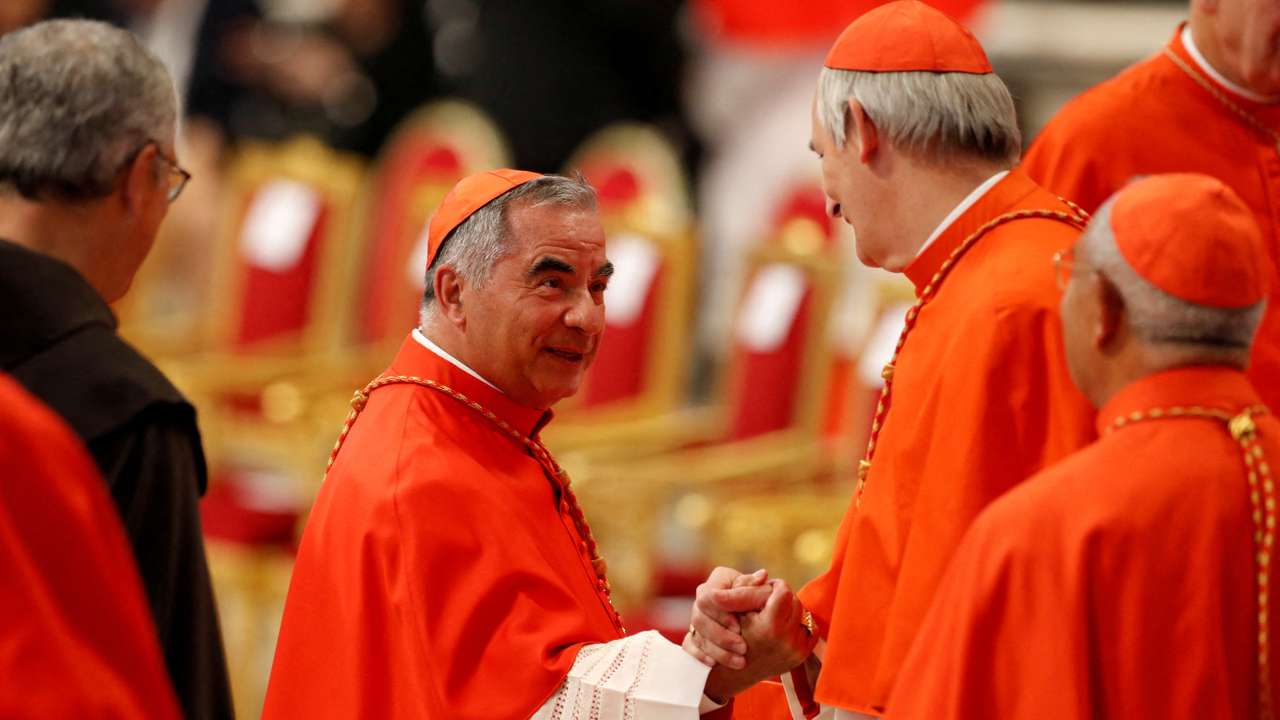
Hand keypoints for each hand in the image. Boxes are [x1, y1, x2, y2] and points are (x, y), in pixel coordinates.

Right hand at [684, 567, 770, 668]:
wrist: (757, 623)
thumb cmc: (761, 603)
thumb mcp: (762, 594)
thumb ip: (757, 588)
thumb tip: (762, 576)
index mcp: (719, 580)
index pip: (708, 596)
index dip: (721, 613)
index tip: (738, 626)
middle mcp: (704, 596)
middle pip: (699, 616)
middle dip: (720, 634)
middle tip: (742, 647)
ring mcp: (698, 616)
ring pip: (697, 633)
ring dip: (717, 649)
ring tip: (740, 661)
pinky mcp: (694, 635)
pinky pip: (689, 646)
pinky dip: (702, 655)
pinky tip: (716, 664)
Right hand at [703, 580, 815, 700]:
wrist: (736, 669)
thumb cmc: (731, 634)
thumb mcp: (733, 610)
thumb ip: (747, 589)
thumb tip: (764, 572)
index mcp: (770, 628)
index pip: (784, 590)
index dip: (773, 586)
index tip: (763, 590)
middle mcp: (787, 641)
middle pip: (795, 600)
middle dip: (782, 597)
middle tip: (767, 602)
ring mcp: (796, 650)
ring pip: (803, 613)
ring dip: (790, 609)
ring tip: (773, 613)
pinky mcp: (802, 655)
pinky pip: (810, 627)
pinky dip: (797, 623)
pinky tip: (782, 625)